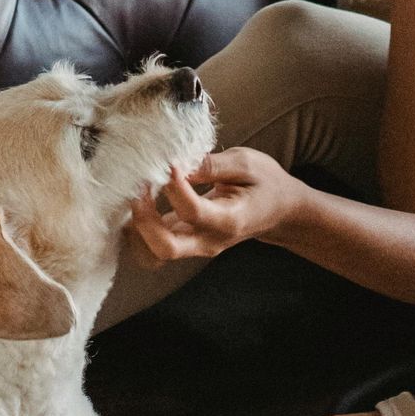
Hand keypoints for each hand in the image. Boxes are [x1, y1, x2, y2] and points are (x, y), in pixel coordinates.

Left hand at [127, 150, 300, 263]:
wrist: (278, 211)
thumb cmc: (264, 183)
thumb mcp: (247, 163)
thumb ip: (211, 165)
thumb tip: (176, 161)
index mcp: (229, 221)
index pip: (192, 211)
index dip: (174, 186)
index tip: (167, 160)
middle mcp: (209, 241)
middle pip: (165, 248)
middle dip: (143, 218)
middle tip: (140, 185)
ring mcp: (195, 247)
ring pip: (152, 255)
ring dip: (136, 229)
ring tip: (137, 194)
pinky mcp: (184, 243)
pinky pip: (151, 247)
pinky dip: (136, 231)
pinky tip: (140, 203)